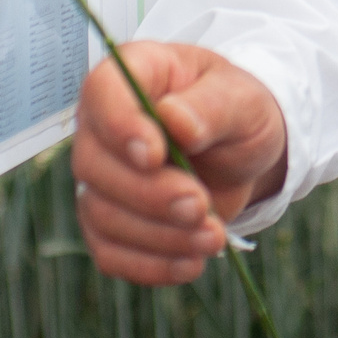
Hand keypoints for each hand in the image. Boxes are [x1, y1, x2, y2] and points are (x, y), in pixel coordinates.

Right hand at [72, 42, 289, 284]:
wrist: (244, 152)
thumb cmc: (238, 111)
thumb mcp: (242, 99)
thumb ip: (211, 106)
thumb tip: (175, 121)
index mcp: (134, 73)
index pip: (102, 93)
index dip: (120, 126)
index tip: (156, 155)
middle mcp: (104, 123)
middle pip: (93, 164)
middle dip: (149, 194)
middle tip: (200, 206)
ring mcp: (102, 174)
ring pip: (101, 214)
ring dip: (157, 235)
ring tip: (212, 237)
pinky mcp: (110, 219)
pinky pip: (110, 251)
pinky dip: (149, 264)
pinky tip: (191, 263)